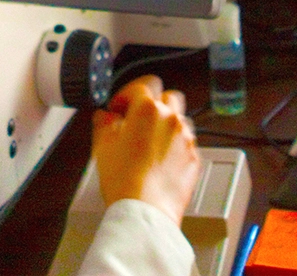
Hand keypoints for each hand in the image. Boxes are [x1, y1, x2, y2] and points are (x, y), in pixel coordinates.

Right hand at [91, 75, 200, 226]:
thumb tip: (104, 117)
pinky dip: (175, 144)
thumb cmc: (125, 181)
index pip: (141, 86)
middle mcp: (171, 119)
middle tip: (137, 117)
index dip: (126, 94)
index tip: (118, 107)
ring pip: (180, 118)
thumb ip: (103, 123)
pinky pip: (186, 142)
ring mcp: (186, 138)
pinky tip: (161, 159)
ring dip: (166, 122)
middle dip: (152, 103)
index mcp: (148, 109)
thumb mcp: (102, 146)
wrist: (146, 210)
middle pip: (167, 96)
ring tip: (150, 139)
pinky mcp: (194, 158)